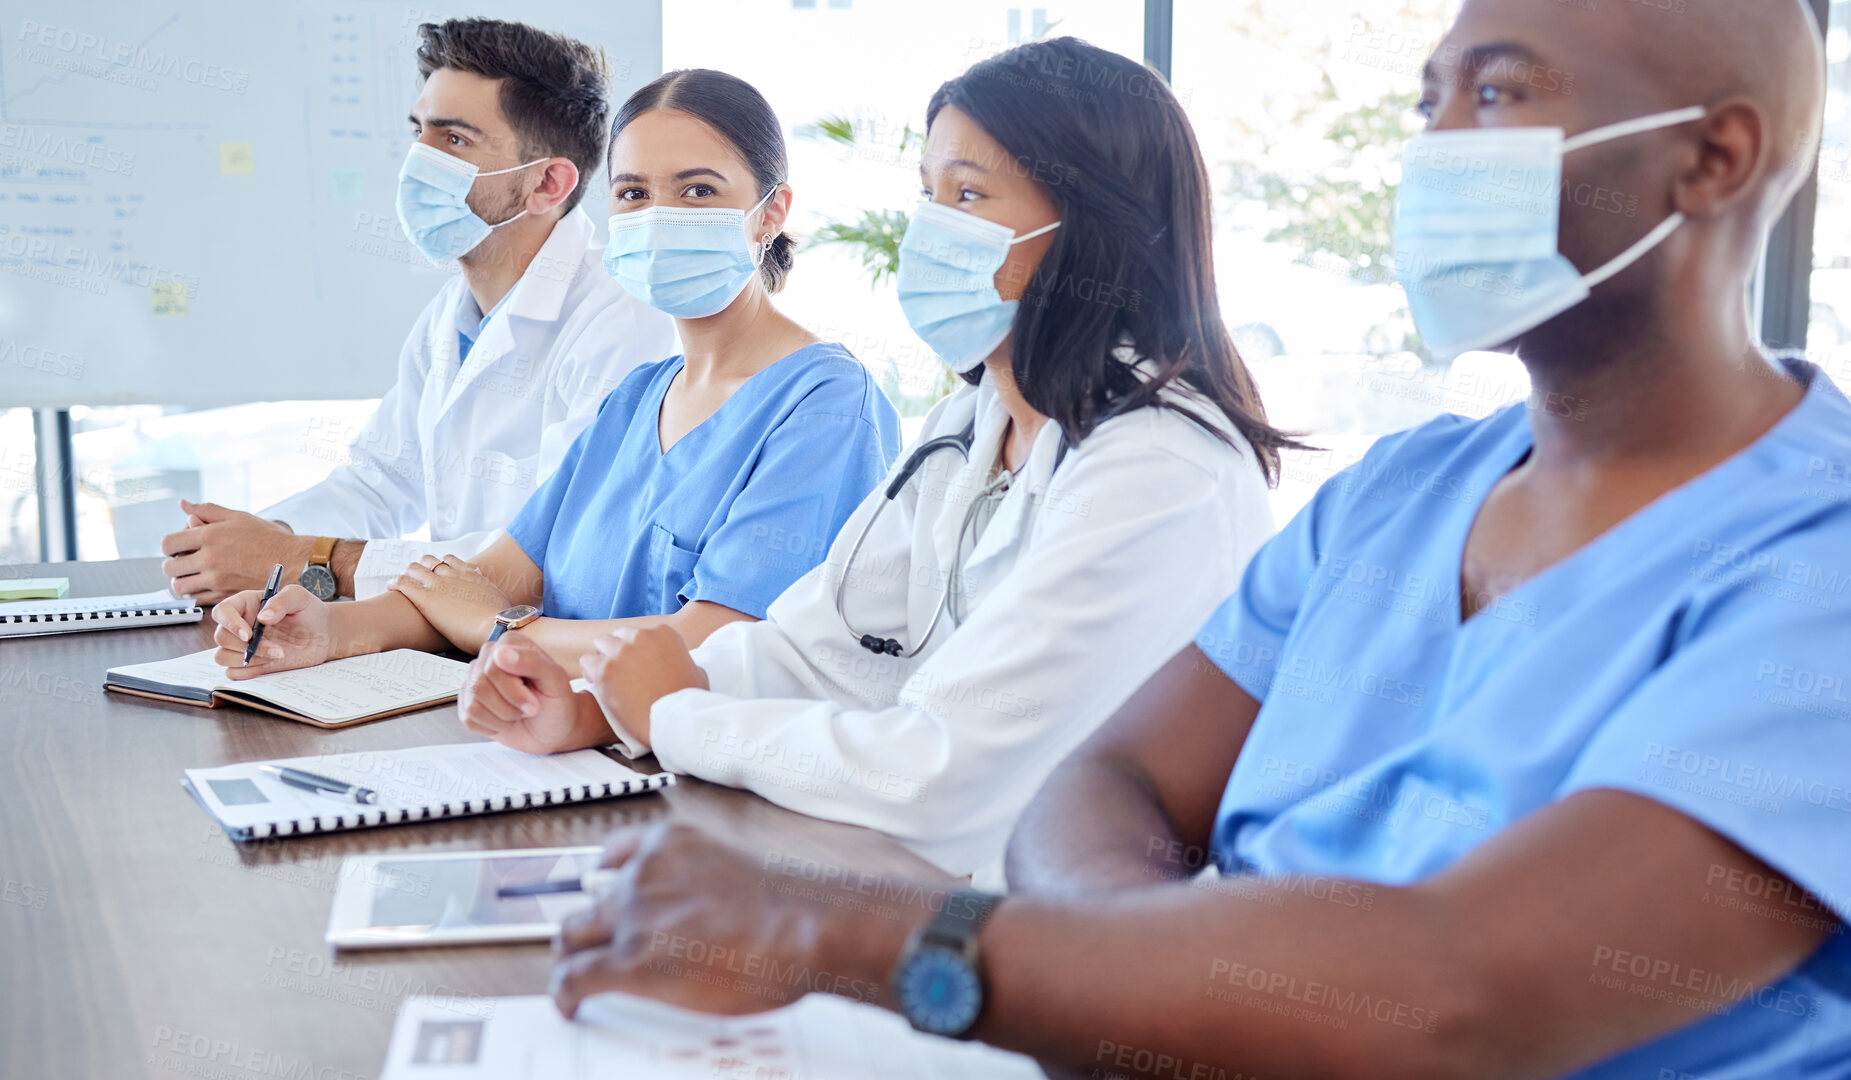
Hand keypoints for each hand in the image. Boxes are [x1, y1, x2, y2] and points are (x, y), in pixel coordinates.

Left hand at [161, 499, 310, 604]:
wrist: (292, 561)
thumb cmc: (268, 537)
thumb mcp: (238, 517)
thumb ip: (207, 511)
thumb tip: (183, 505)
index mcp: (210, 535)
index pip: (168, 544)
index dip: (170, 546)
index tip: (179, 547)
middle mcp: (210, 558)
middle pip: (170, 568)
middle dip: (174, 564)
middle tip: (186, 561)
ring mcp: (217, 579)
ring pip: (180, 586)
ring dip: (183, 580)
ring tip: (195, 574)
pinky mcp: (225, 594)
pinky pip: (196, 599)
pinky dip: (197, 593)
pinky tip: (207, 584)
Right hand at [210, 584, 331, 676]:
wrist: (323, 636)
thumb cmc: (309, 612)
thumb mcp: (299, 598)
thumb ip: (281, 601)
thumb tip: (262, 617)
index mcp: (245, 604)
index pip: (222, 611)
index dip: (230, 623)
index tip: (249, 634)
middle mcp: (239, 625)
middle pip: (221, 637)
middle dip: (246, 646)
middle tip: (277, 648)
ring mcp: (242, 646)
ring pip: (222, 656)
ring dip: (248, 660)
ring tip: (277, 654)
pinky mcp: (249, 663)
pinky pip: (233, 673)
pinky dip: (249, 672)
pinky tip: (270, 664)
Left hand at [387, 554, 511, 648]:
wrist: (496, 626)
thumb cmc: (502, 620)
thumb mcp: (498, 601)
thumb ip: (490, 597)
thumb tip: (496, 605)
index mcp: (470, 574)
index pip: (450, 560)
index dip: (440, 565)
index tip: (436, 572)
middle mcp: (453, 574)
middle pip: (430, 561)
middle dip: (421, 567)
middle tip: (416, 577)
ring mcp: (439, 584)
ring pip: (414, 568)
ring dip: (407, 573)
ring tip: (401, 581)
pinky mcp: (426, 598)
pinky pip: (404, 583)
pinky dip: (395, 582)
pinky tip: (391, 586)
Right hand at [459, 634, 613, 753]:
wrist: (554, 728)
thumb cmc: (556, 701)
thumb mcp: (555, 681)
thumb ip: (532, 662)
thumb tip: (501, 652)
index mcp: (510, 643)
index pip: (494, 666)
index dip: (514, 690)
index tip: (534, 701)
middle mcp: (488, 657)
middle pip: (480, 685)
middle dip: (509, 706)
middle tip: (529, 708)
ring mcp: (475, 679)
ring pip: (473, 704)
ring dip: (502, 717)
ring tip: (518, 713)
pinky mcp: (468, 702)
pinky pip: (468, 718)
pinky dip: (491, 726)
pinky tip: (506, 720)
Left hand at [552, 822, 901, 1018]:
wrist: (801, 923)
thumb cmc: (789, 904)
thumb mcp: (734, 866)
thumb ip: (700, 879)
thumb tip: (699, 911)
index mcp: (669, 844)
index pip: (613, 856)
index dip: (602, 883)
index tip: (602, 893)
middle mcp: (642, 873)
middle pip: (588, 901)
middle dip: (586, 927)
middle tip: (588, 946)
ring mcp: (632, 914)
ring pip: (573, 935)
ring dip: (573, 956)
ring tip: (576, 975)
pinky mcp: (629, 959)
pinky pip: (575, 976)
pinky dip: (564, 992)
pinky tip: (569, 1004)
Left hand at [578, 626, 709, 747]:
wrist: (673, 722)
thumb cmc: (687, 701)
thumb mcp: (696, 672)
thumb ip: (682, 660)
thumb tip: (679, 663)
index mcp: (664, 633)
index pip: (640, 634)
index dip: (637, 650)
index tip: (638, 665)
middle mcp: (641, 636)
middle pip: (619, 636)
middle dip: (619, 651)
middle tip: (621, 672)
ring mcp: (621, 652)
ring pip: (601, 644)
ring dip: (604, 658)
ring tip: (608, 678)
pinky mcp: (604, 670)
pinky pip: (587, 662)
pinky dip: (591, 672)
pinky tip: (599, 684)